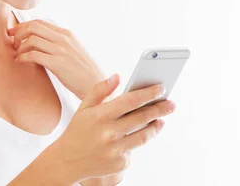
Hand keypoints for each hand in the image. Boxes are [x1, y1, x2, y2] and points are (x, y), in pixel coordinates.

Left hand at [8, 19, 105, 99]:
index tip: (15, 32)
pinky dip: (23, 57)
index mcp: (66, 33)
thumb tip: (42, 40)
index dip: (23, 25)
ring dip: (20, 46)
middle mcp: (63, 39)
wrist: (96, 84)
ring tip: (17, 54)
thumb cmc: (83, 70)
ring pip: (31, 39)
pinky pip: (33, 55)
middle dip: (18, 32)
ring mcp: (61, 50)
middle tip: (12, 41)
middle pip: (33, 27)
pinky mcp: (57, 64)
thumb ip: (60, 42)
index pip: (40, 22)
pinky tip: (20, 61)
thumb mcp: (74, 49)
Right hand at [48, 74, 174, 182]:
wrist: (67, 161)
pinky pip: (134, 150)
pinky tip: (139, 136)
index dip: (148, 94)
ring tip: (162, 120)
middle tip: (172, 103)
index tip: (161, 88)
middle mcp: (109, 133)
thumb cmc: (78, 131)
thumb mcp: (84, 108)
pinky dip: (137, 142)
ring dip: (155, 126)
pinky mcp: (120, 164)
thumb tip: (117, 76)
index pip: (130, 101)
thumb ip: (100, 90)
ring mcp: (116, 150)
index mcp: (100, 116)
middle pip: (142, 118)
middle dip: (159, 109)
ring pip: (143, 136)